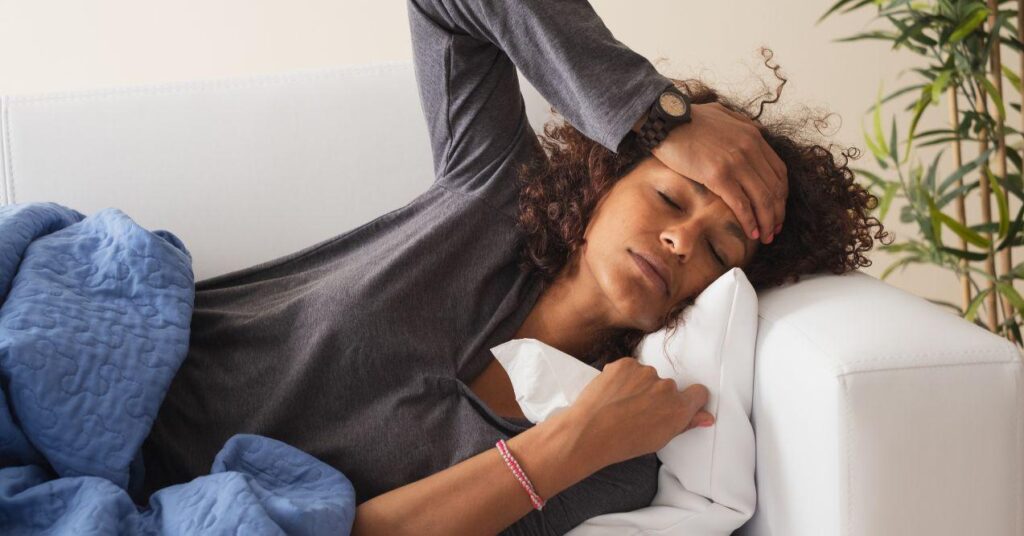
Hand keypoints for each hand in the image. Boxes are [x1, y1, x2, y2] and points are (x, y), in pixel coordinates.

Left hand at [563, 357, 714, 468]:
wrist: (589, 432)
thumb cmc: (623, 442)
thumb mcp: (659, 439)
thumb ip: (686, 423)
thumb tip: (707, 417)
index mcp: (679, 408)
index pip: (698, 393)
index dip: (690, 398)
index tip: (677, 403)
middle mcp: (667, 388)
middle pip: (667, 387)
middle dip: (655, 396)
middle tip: (636, 412)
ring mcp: (646, 373)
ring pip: (646, 376)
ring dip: (637, 385)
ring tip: (620, 404)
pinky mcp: (626, 364)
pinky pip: (629, 368)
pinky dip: (621, 377)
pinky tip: (612, 394)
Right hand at [651, 102, 787, 243]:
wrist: (665, 119)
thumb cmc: (687, 118)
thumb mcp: (723, 113)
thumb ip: (743, 124)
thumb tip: (757, 133)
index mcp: (753, 136)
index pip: (779, 172)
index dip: (782, 195)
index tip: (777, 210)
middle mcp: (749, 149)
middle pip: (775, 188)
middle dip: (777, 213)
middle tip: (774, 230)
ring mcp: (735, 162)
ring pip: (762, 199)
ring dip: (766, 222)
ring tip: (765, 237)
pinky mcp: (717, 175)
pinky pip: (741, 203)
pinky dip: (749, 221)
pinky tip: (750, 233)